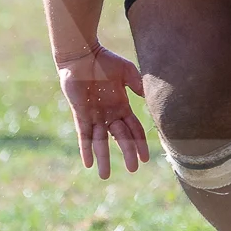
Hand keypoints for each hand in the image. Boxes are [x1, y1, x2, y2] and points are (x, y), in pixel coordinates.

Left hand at [60, 44, 148, 178]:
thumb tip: (150, 98)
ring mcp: (94, 115)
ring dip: (103, 158)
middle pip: (120, 138)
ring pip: (100, 141)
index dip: (139, 143)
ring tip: (104, 176)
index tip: (145, 158)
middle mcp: (108, 114)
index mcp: (121, 106)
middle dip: (127, 153)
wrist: (82, 54)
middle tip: (132, 170)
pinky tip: (88, 163)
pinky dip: (85, 149)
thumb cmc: (104, 60)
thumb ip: (138, 85)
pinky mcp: (81, 114)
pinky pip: (83, 135)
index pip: (133, 129)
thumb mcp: (127, 72)